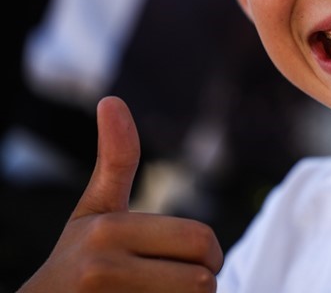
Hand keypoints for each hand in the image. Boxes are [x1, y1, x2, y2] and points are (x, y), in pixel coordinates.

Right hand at [18, 97, 223, 291]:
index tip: (188, 258)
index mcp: (109, 231)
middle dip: (200, 282)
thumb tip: (112, 99)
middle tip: (173, 283)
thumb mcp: (94, 210)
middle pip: (202, 280)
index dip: (208, 254)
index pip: (201, 241)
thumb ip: (116, 160)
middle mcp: (103, 270)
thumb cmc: (78, 259)